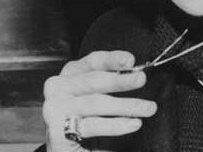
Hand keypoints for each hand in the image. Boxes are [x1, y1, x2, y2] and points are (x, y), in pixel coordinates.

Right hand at [43, 50, 157, 151]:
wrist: (70, 149)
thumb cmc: (86, 121)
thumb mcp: (98, 97)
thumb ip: (111, 85)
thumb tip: (135, 75)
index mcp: (69, 75)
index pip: (92, 62)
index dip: (112, 59)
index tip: (130, 61)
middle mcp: (58, 87)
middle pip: (94, 80)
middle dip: (121, 80)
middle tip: (141, 79)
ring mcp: (55, 108)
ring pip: (96, 103)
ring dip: (125, 105)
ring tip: (147, 107)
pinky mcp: (57, 130)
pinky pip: (93, 125)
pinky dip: (116, 125)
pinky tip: (133, 124)